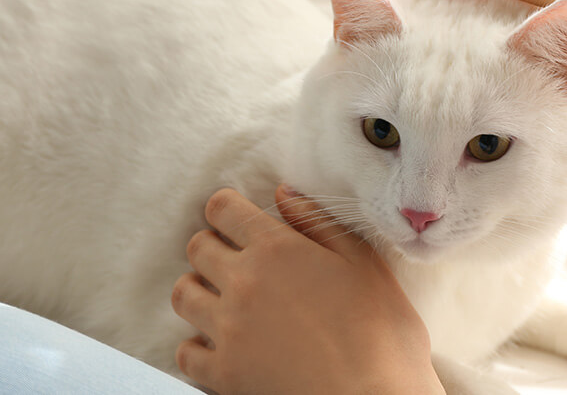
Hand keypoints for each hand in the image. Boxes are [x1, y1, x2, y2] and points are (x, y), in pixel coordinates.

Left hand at [171, 185, 444, 394]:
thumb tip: (284, 193)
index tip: (237, 219)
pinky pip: (185, 351)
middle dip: (212, 247)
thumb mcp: (365, 266)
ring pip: (183, 295)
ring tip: (222, 300)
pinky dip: (196, 345)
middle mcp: (243, 283)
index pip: (222, 208)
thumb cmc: (383, 337)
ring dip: (198, 290)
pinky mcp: (223, 373)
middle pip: (197, 248)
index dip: (227, 208)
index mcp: (277, 249)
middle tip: (235, 260)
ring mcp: (228, 330)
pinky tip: (219, 345)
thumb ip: (321, 223)